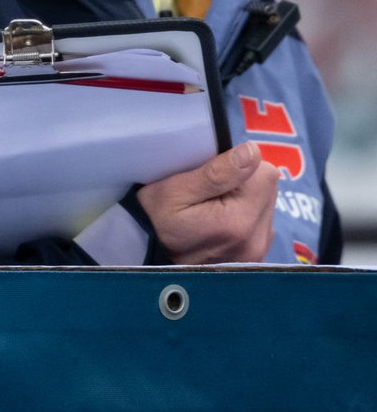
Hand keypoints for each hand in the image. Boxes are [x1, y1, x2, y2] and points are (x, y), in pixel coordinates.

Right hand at [136, 142, 278, 263]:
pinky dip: (243, 219)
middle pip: (268, 191)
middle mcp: (256, 240)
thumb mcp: (174, 191)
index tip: (209, 179)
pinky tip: (219, 225)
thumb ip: (216, 173)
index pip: (264, 174)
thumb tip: (252, 152)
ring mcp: (257, 253)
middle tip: (208, 194)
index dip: (238, 168)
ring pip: (266, 206)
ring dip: (244, 201)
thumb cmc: (154, 219)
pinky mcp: (255, 259)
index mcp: (239, 221)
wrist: (143, 257)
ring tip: (211, 209)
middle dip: (243, 185)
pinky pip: (260, 225)